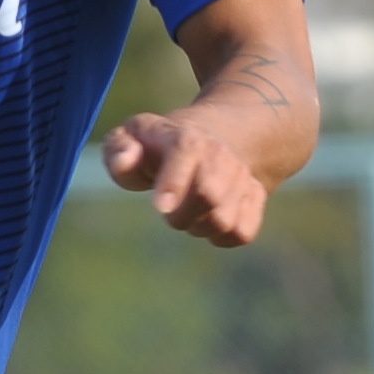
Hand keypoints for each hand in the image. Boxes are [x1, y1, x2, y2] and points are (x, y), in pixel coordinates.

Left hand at [103, 110, 270, 245]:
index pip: (186, 152)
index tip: (160, 207)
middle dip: (181, 215)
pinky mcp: (254, 196)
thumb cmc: (155, 148)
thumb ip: (119, 149)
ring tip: (189, 212)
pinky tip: (208, 220)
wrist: (204, 140)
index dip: (175, 181)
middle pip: (209, 195)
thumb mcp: (130, 139)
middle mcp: (219, 153)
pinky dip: (221, 237)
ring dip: (199, 227)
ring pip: (224, 220)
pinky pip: (242, 233)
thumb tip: (126, 160)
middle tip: (168, 211)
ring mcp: (240, 174)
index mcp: (184, 136)